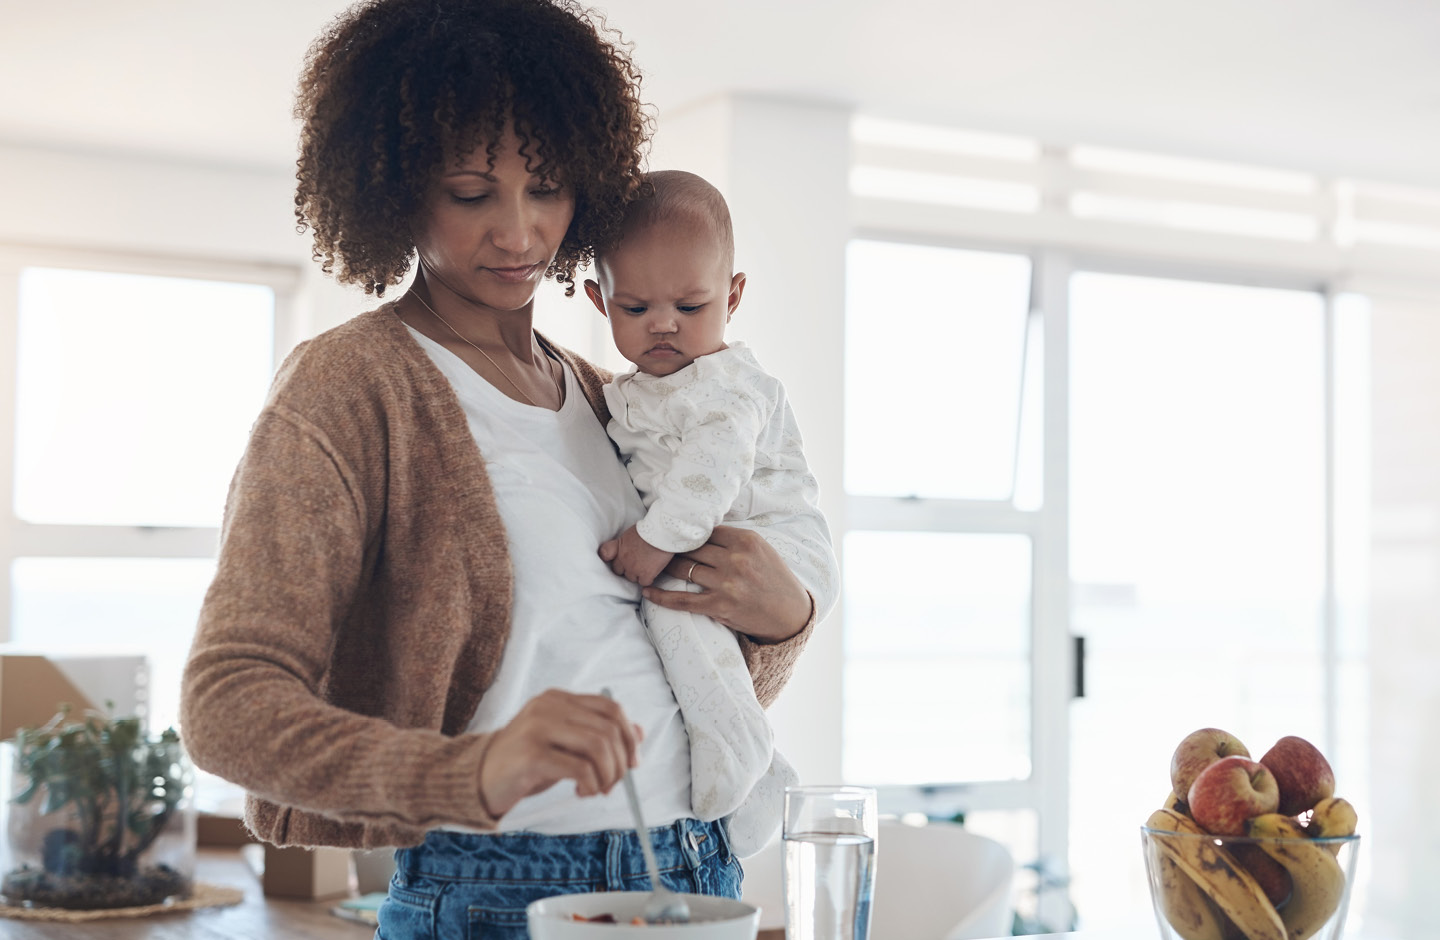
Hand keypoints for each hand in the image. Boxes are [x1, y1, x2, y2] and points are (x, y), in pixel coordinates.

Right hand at [477, 689, 641, 817]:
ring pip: (598, 747)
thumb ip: (597, 734)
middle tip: (613, 784)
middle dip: (620, 763)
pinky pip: (579, 768)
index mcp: (558, 699)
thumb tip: (639, 733)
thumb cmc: (525, 763)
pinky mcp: (531, 753)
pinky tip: (582, 791)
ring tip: (597, 790)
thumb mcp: (565, 744)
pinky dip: (591, 784)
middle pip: (608, 729)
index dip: (629, 736)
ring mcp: (538, 727)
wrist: (479, 779)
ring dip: (607, 776)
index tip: (633, 763)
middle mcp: (549, 706)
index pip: (611, 708)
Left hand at [599, 525, 673, 585]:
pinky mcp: (645, 574)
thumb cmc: (651, 528)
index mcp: (619, 546)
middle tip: (636, 564)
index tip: (616, 558)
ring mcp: (633, 568)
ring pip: (632, 578)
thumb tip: (630, 547)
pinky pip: (644, 583)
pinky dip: (648, 579)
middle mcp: (623, 559)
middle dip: (626, 568)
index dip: (610, 557)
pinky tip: (653, 573)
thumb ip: (626, 543)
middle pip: (619, 571)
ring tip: (646, 568)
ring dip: (638, 574)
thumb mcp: (632, 533)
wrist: (662, 532)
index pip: (605, 554)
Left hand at [642, 525, 810, 642]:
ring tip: (650, 565)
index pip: (706, 530)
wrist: (789, 613)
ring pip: (684, 569)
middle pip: (691, 547)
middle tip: (655, 547)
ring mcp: (727, 583)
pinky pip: (683, 600)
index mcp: (747, 541)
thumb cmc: (774, 579)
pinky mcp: (719, 606)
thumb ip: (733, 540)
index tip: (673, 532)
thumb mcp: (761, 550)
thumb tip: (699, 529)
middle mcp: (736, 559)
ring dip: (665, 567)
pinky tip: (647, 591)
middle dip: (671, 547)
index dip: (687, 532)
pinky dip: (661, 596)